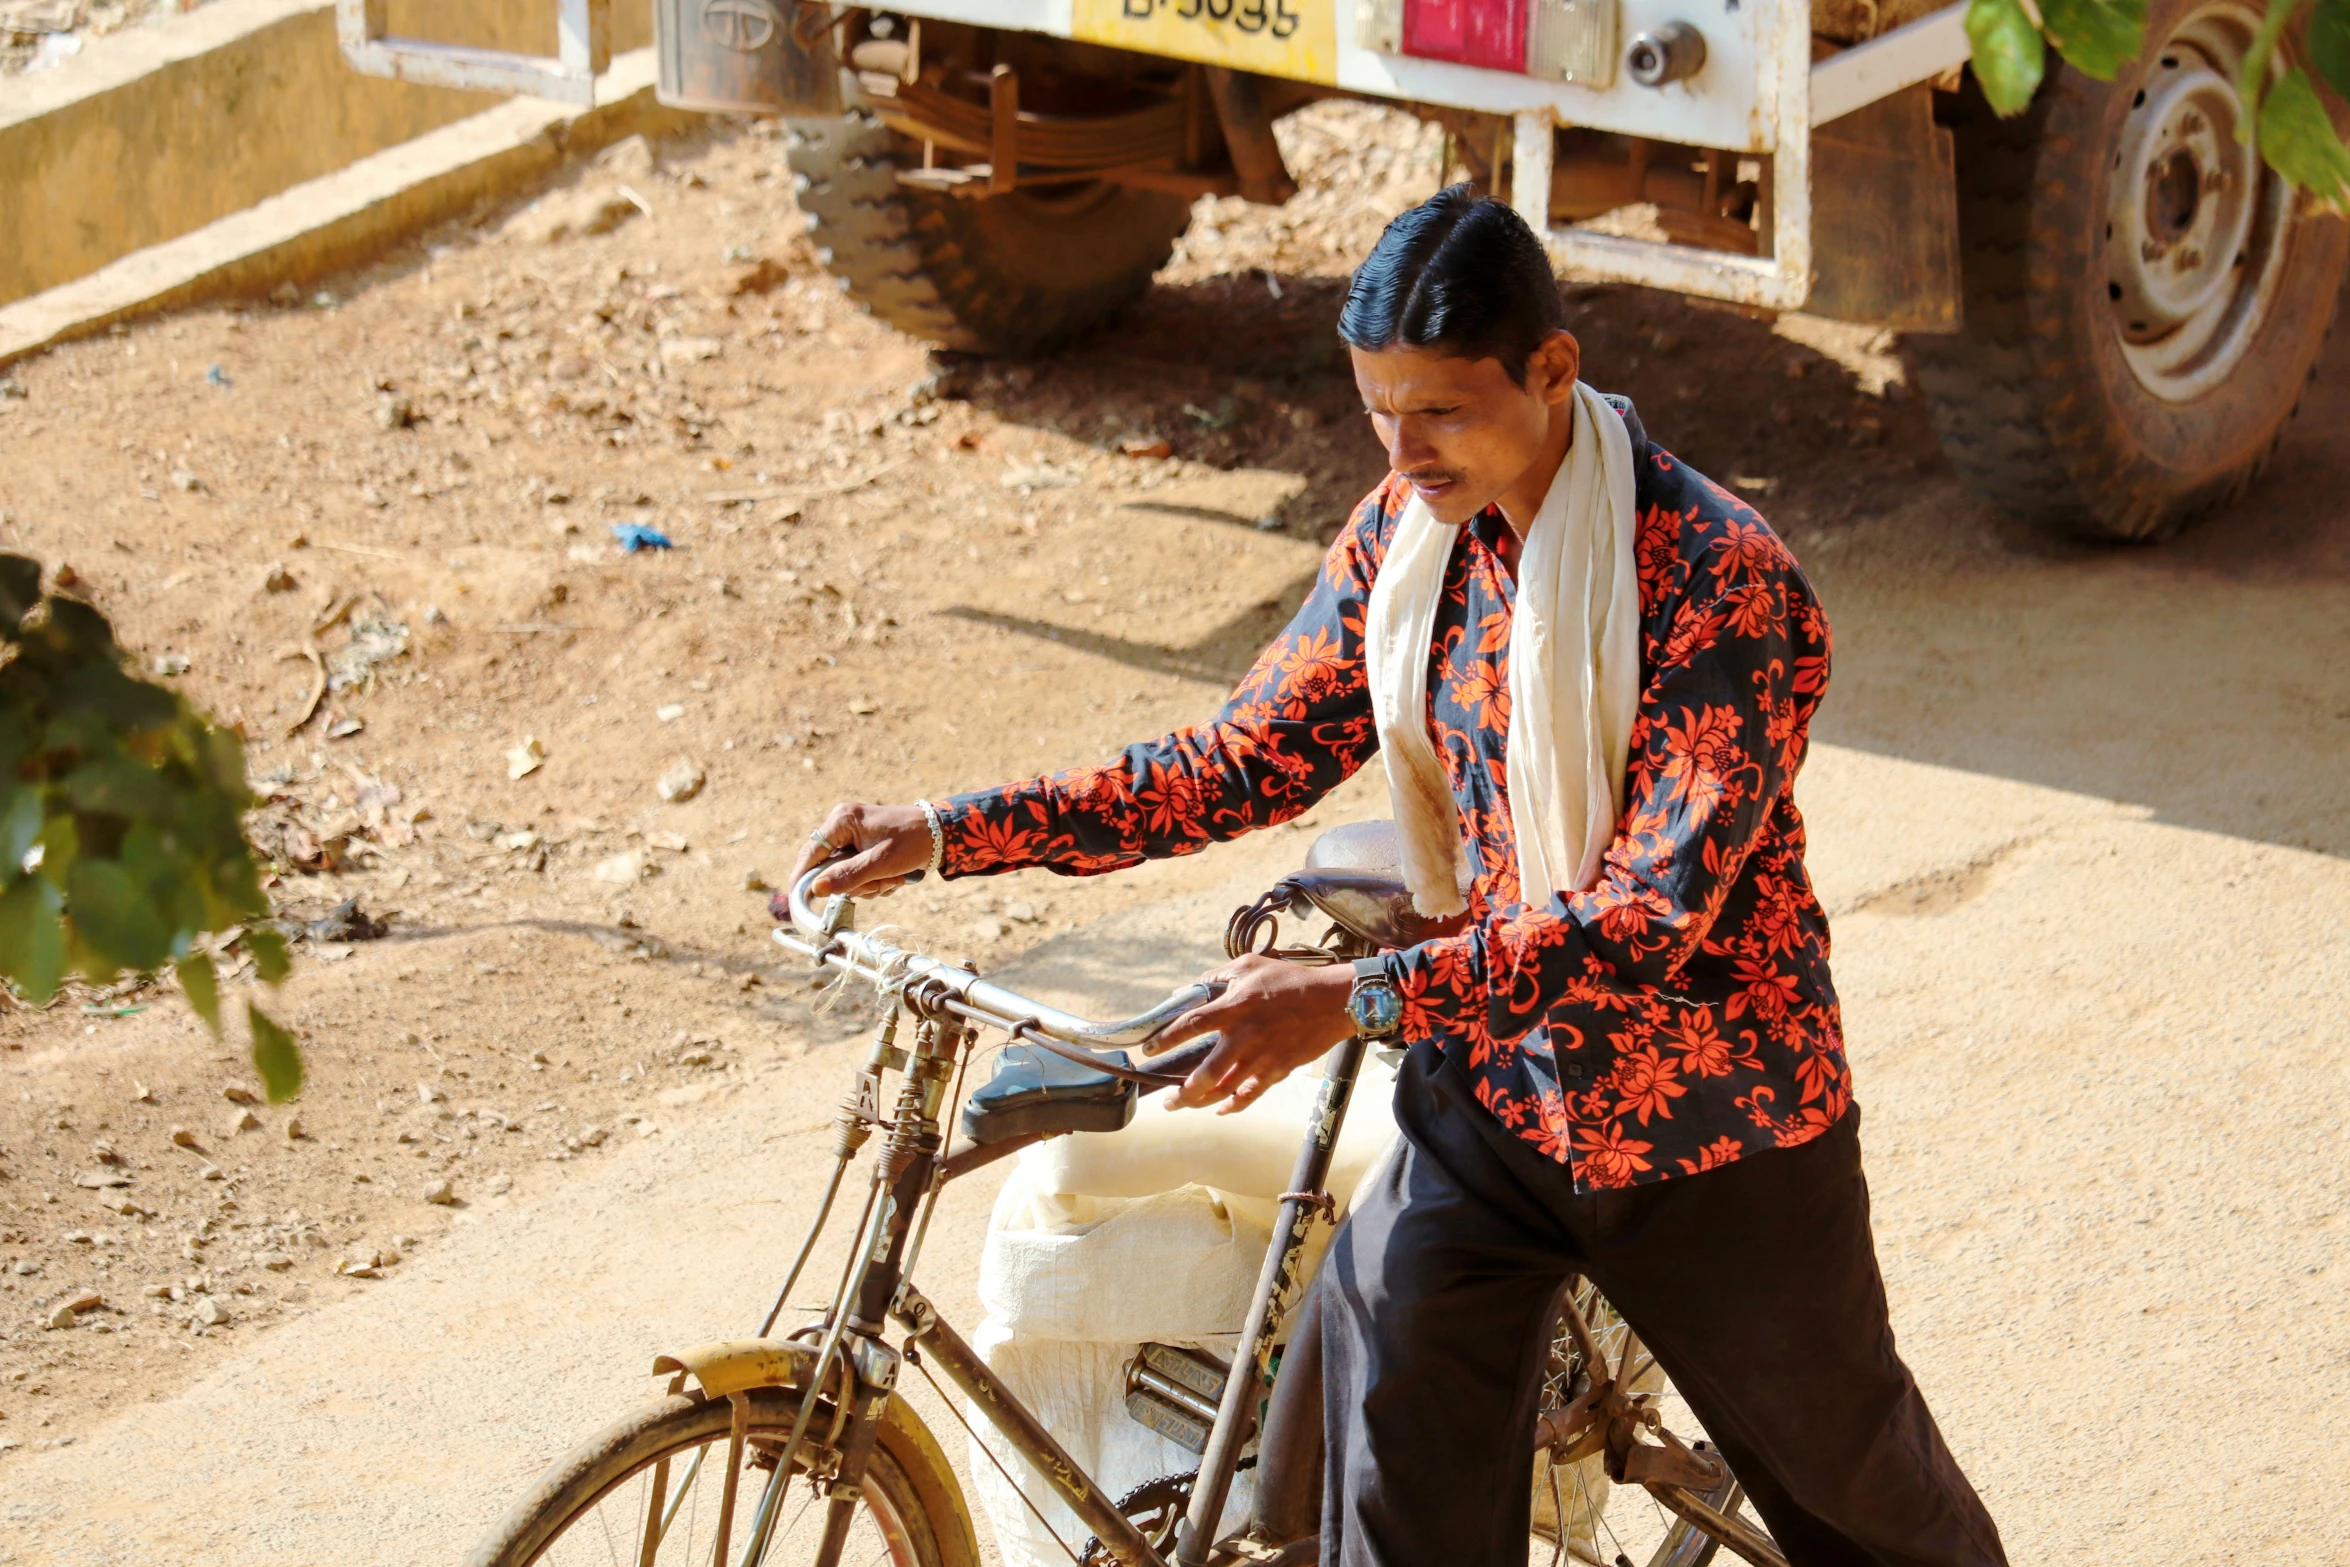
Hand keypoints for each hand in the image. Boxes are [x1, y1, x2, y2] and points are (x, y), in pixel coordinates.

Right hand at [789, 801, 933, 897]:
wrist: (941, 835)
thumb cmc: (913, 842)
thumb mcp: (881, 862)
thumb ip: (848, 875)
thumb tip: (816, 889)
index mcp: (842, 820)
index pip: (810, 854)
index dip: (802, 880)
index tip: (798, 903)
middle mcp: (842, 826)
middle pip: (828, 869)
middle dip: (854, 884)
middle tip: (880, 884)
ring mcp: (851, 837)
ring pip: (843, 876)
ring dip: (868, 885)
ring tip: (892, 879)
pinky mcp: (860, 848)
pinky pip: (856, 874)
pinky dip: (873, 882)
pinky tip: (892, 877)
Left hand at [1149, 954, 1356, 1113]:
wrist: (1332, 1001)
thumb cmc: (1289, 980)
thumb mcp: (1249, 965)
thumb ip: (1216, 977)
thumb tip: (1189, 990)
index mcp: (1234, 1008)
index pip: (1190, 1025)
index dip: (1165, 1038)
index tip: (1147, 1048)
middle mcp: (1244, 1037)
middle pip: (1204, 1074)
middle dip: (1181, 1092)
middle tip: (1166, 1099)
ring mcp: (1261, 1058)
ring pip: (1224, 1090)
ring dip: (1201, 1102)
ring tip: (1184, 1105)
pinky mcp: (1277, 1071)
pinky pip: (1250, 1095)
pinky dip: (1233, 1106)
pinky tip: (1221, 1108)